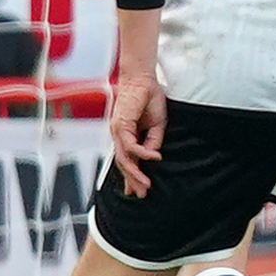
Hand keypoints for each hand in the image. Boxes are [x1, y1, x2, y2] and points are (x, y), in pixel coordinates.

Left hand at [105, 71, 165, 193]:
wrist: (143, 80)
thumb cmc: (149, 99)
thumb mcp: (157, 125)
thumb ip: (153, 141)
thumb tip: (154, 156)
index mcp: (126, 137)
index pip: (128, 161)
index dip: (132, 176)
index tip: (138, 191)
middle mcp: (119, 136)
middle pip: (123, 164)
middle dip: (132, 181)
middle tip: (141, 195)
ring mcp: (118, 131)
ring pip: (124, 158)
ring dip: (135, 173)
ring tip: (146, 185)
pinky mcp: (122, 124)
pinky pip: (131, 144)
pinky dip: (143, 152)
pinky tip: (155, 158)